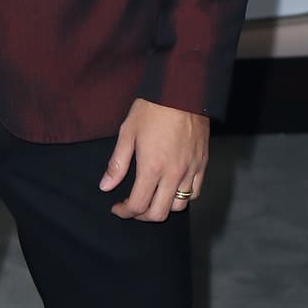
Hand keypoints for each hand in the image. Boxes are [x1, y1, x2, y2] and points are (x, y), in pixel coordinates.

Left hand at [99, 99, 208, 220]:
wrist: (182, 91)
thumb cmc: (152, 109)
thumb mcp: (127, 133)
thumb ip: (117, 163)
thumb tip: (105, 186)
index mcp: (152, 167)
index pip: (138, 205)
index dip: (125, 212)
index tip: (117, 208)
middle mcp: (173, 174)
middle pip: (159, 213)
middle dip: (142, 216)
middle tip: (132, 207)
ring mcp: (190, 170)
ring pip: (179, 206)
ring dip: (163, 208)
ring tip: (152, 198)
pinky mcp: (202, 164)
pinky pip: (195, 192)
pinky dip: (183, 197)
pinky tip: (172, 189)